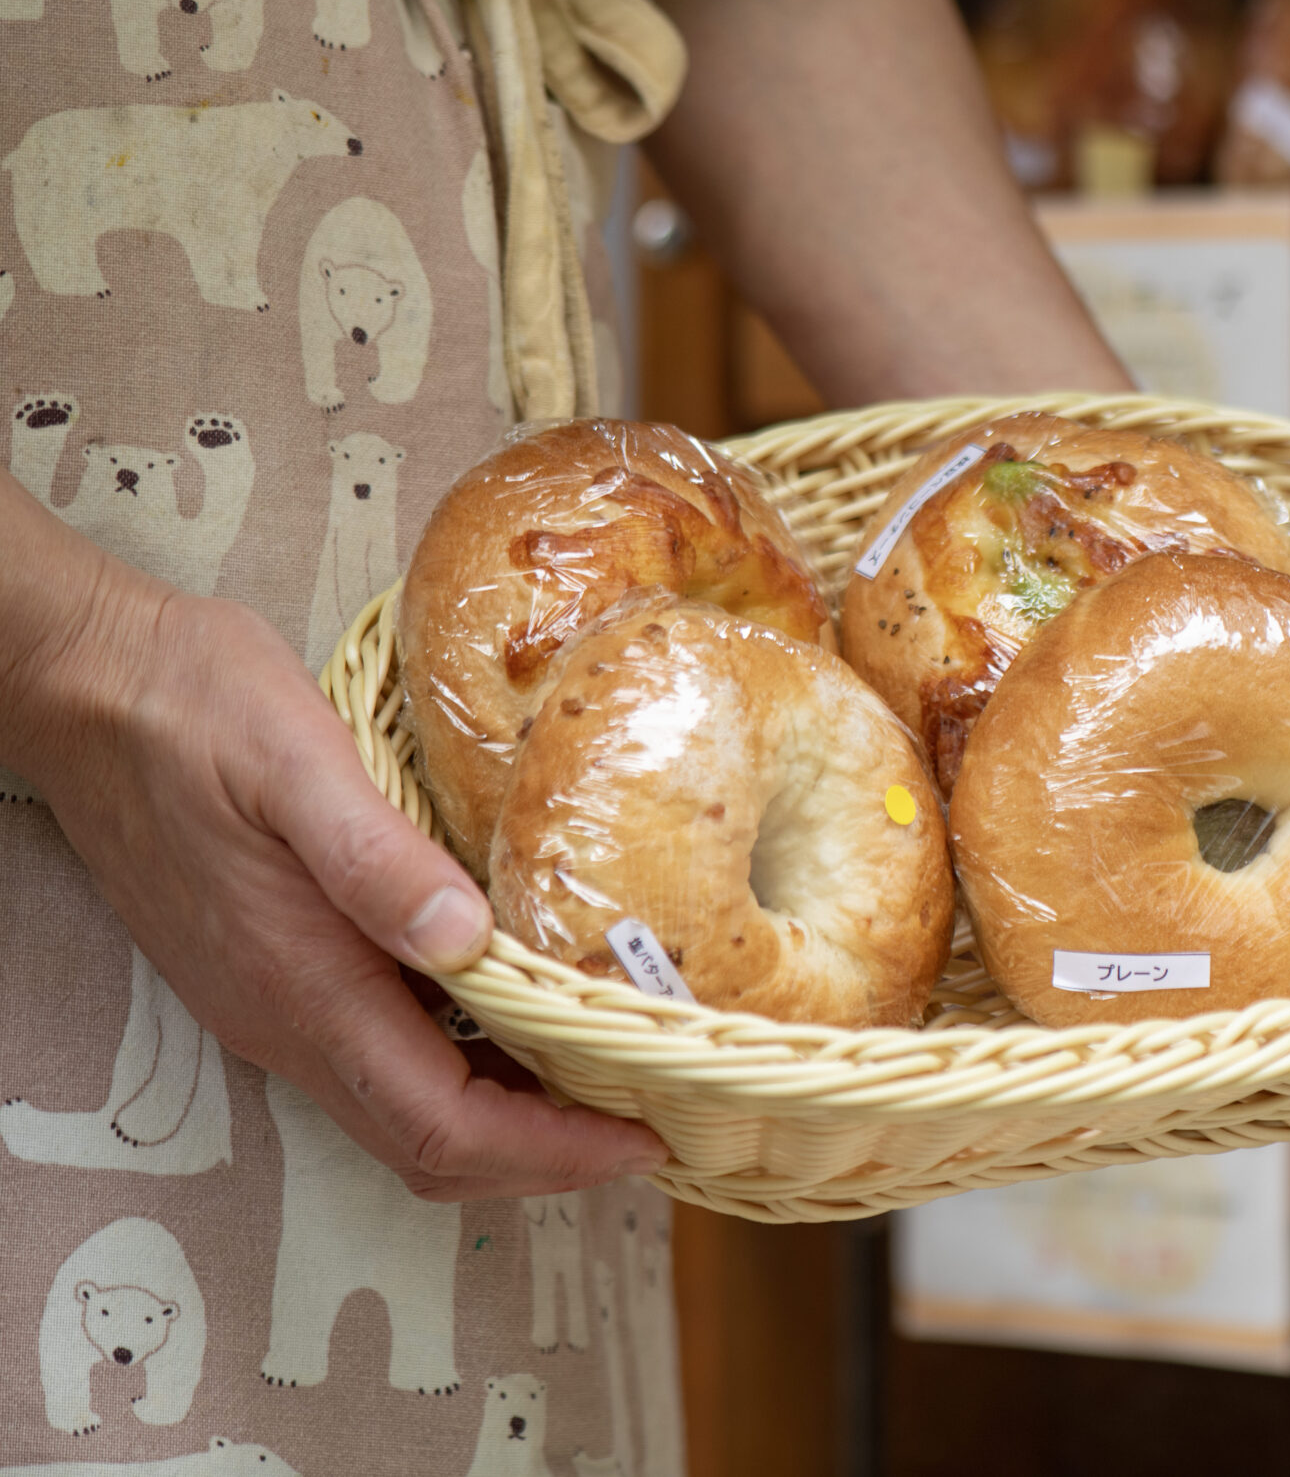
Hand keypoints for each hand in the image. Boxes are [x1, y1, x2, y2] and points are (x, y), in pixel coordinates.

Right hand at [1, 497, 665, 1199]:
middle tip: (649, 1123)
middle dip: (544, 1157)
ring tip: (610, 1079)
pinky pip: (379, 1062)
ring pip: (403, 1113)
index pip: (443, 1123)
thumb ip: (375, 858)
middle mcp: (287, 1019)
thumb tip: (466, 939)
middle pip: (429, 1145)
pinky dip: (464, 1071)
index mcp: (305, 983)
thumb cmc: (190, 707)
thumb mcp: (295, 758)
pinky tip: (524, 1017)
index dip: (550, 1151)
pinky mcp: (271, 975)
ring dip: (509, 1121)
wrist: (85, 686)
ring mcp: (274, 1004)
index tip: (642, 1138)